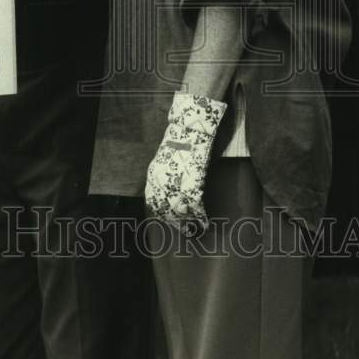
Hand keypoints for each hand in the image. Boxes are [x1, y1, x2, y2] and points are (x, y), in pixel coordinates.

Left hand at [145, 92, 226, 233]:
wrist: (190, 129)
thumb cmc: (181, 141)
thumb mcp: (165, 160)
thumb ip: (165, 176)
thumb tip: (171, 191)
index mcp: (153, 177)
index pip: (153, 203)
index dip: (162, 214)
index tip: (170, 220)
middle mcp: (161, 184)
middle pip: (166, 211)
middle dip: (176, 222)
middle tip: (185, 230)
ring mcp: (176, 185)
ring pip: (180, 213)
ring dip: (188, 224)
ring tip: (195, 229)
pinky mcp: (192, 186)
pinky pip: (196, 208)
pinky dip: (201, 217)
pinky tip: (205, 222)